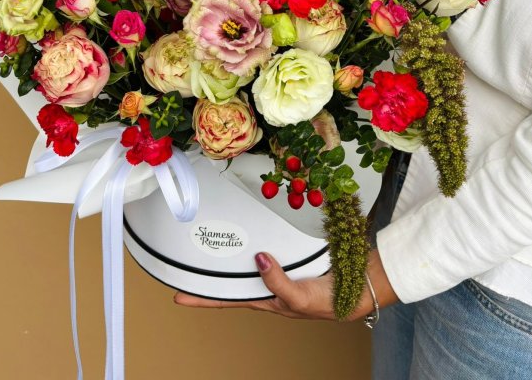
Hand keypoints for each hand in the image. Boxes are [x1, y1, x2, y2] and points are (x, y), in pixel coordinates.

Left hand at [174, 252, 372, 320]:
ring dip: (232, 253)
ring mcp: (275, 270)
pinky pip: (266, 247)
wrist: (353, 288)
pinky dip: (256, 239)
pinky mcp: (287, 256)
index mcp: (263, 299)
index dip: (202, 299)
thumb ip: (276, 281)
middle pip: (231, 279)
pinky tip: (251, 230)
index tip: (178, 297)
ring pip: (247, 261)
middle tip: (187, 262)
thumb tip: (258, 258)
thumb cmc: (325, 301)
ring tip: (211, 243)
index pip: (226, 300)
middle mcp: (265, 285)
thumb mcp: (297, 297)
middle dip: (211, 273)